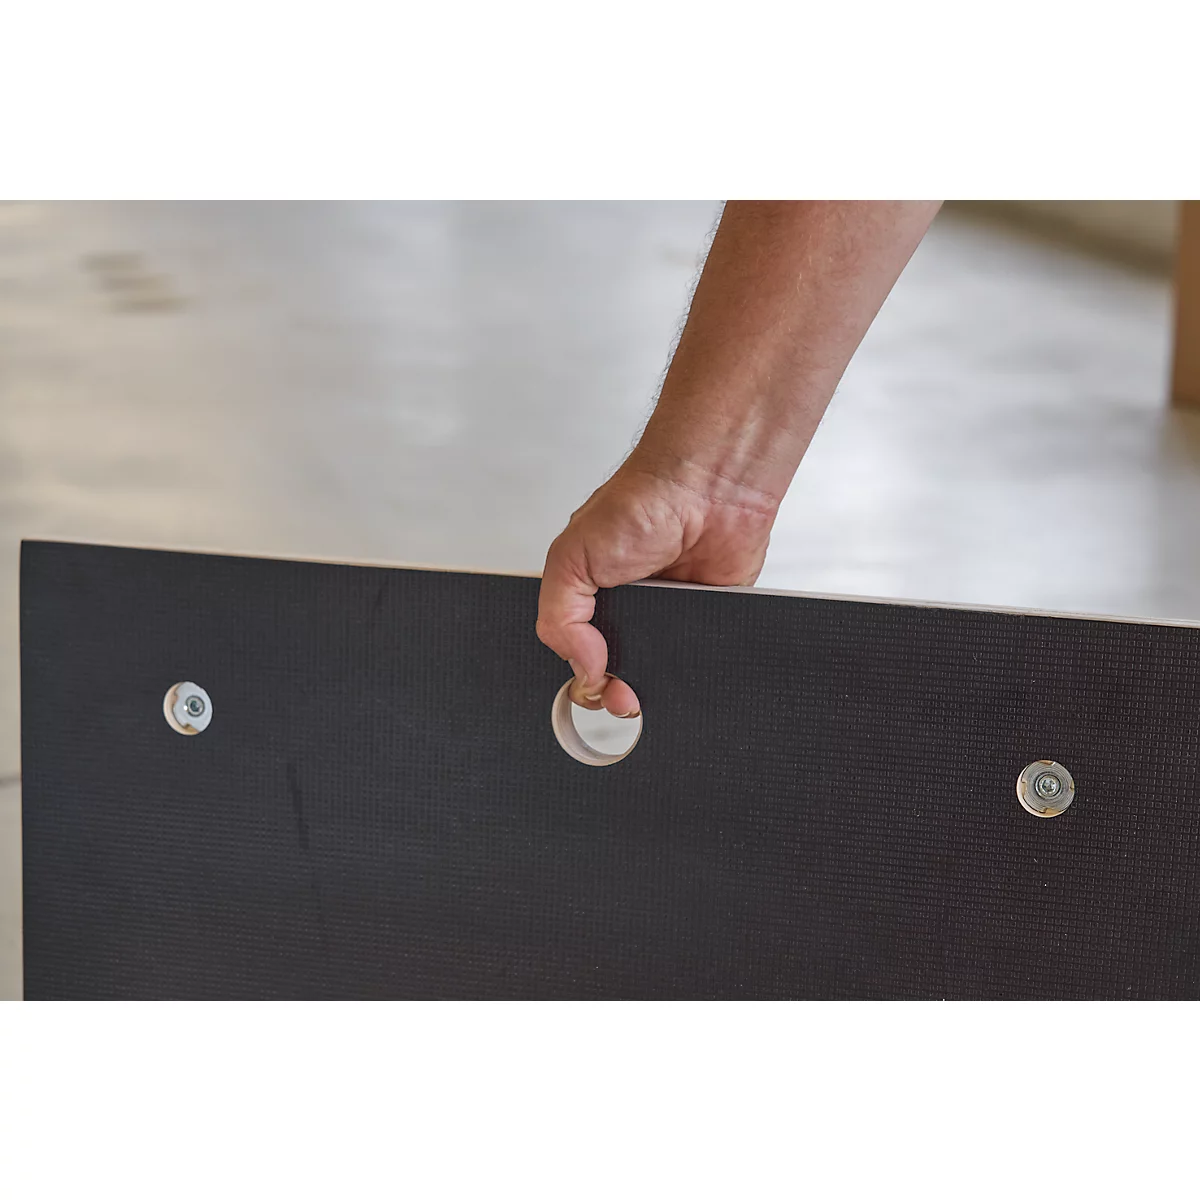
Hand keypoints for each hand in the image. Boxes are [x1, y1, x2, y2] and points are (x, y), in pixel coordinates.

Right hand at [536, 459, 777, 715]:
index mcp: (588, 595)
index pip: (576, 655)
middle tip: (623, 694)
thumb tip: (582, 669)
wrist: (708, 488)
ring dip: (657, 680)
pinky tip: (687, 660)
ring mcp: (668, 616)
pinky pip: (699, 657)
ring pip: (659, 672)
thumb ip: (560, 619)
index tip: (593, 685)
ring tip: (653, 674)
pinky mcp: (707, 620)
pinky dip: (696, 664)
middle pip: (617, 672)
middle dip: (618, 690)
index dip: (583, 678)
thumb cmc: (642, 501)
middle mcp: (628, 608)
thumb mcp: (571, 558)